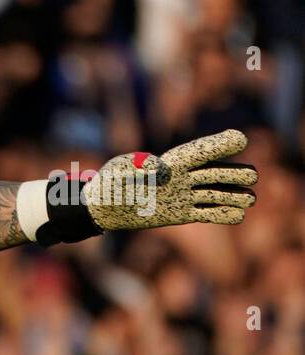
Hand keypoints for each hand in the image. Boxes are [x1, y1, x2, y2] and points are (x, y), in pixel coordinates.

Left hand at [84, 129, 256, 231]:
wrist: (102, 208)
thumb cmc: (108, 182)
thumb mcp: (118, 170)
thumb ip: (138, 166)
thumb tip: (159, 169)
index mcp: (171, 162)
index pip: (200, 151)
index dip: (220, 145)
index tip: (240, 139)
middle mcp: (182, 178)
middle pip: (215, 173)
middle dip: (234, 173)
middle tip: (252, 176)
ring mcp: (183, 196)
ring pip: (215, 194)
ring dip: (233, 195)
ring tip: (251, 198)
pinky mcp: (180, 214)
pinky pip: (206, 214)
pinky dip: (222, 214)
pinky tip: (238, 215)